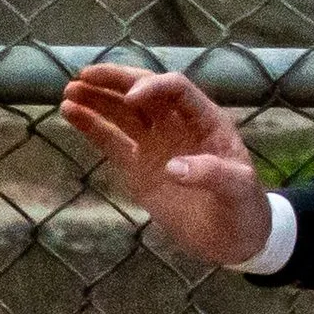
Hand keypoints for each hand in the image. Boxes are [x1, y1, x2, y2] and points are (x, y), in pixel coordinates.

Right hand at [60, 65, 271, 268]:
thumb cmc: (244, 208)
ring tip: (69, 89)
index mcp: (207, 121)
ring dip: (98, 99)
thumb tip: (173, 167)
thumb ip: (212, 175)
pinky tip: (70, 111)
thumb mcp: (238, 190)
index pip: (178, 90)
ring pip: (124, 113)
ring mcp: (156, 144)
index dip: (154, 88)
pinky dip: (92, 126)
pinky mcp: (138, 166)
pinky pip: (111, 140)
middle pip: (145, 92)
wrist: (233, 238)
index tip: (131, 99)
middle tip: (84, 74)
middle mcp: (179, 125)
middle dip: (117, 80)